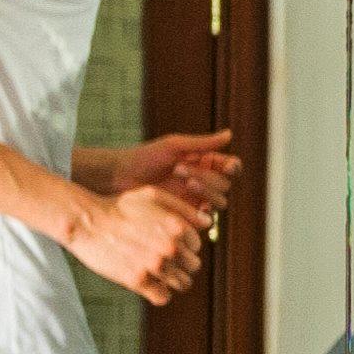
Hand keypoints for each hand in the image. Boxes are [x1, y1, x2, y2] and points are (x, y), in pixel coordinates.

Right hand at [62, 181, 210, 305]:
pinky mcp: (138, 281)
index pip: (197, 247)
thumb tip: (208, 223)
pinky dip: (159, 293)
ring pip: (182, 284)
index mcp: (178, 228)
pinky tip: (150, 285)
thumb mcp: (153, 196)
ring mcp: (155, 266)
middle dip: (180, 264)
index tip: (167, 243)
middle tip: (160, 259)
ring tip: (156, 273)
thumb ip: (183, 208)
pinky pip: (163, 297)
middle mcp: (171, 248)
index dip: (183, 246)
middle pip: (193, 266)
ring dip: (172, 280)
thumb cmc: (119, 207)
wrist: (87, 221)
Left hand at [87, 131, 239, 211]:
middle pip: (226, 185)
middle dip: (209, 177)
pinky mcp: (187, 216)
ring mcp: (196, 201)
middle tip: (180, 169)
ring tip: (186, 183)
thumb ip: (203, 143)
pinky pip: (206, 219)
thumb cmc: (144, 158)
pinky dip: (203, 213)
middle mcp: (203, 183)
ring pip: (220, 203)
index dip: (233, 167)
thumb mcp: (174, 146)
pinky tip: (192, 206)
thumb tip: (230, 134)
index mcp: (204, 164)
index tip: (226, 165)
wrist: (120, 178)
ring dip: (208, 192)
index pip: (231, 167)